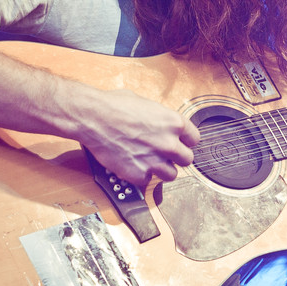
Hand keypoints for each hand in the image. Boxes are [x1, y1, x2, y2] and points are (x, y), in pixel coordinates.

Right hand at [75, 89, 199, 186]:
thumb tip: (163, 124)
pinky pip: (148, 180)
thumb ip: (161, 119)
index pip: (194, 139)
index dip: (185, 141)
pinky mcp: (139, 174)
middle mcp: (169, 143)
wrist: (91, 117)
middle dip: (176, 157)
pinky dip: (140, 175)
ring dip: (162, 169)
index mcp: (175, 123)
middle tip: (163, 154)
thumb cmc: (114, 106)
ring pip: (172, 175)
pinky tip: (131, 164)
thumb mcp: (146, 104)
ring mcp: (155, 161)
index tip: (179, 143)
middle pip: (187, 160)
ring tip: (148, 161)